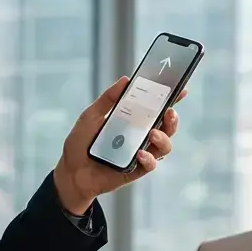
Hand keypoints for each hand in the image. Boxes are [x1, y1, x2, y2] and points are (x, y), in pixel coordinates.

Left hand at [53, 77, 184, 214]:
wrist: (71, 170)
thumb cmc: (81, 142)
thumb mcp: (92, 115)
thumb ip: (108, 99)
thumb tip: (125, 79)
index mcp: (133, 120)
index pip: (156, 108)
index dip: (171, 99)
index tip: (180, 89)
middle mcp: (141, 136)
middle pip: (167, 126)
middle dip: (173, 118)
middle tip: (168, 111)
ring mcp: (141, 153)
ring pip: (165, 146)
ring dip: (164, 138)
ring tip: (152, 133)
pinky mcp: (137, 170)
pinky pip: (151, 164)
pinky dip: (148, 158)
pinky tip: (139, 154)